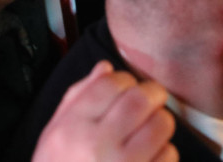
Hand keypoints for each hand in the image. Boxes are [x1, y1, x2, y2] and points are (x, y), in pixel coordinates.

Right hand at [33, 61, 176, 161]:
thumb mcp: (54, 134)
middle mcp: (96, 145)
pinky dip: (164, 153)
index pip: (109, 84)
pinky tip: (149, 158)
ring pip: (161, 125)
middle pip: (141, 99)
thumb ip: (78, 97)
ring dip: (161, 123)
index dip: (124, 80)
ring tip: (150, 131)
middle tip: (153, 99)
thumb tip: (106, 68)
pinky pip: (168, 156)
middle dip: (153, 94)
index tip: (127, 87)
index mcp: (71, 127)